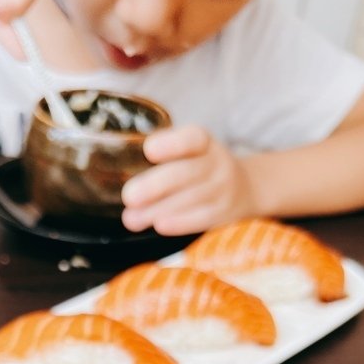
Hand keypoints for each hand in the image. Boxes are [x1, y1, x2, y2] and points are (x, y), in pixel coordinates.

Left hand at [121, 125, 259, 235]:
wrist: (245, 189)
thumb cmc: (200, 169)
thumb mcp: (188, 153)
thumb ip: (162, 158)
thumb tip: (118, 175)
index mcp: (203, 142)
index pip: (192, 138)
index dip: (172, 143)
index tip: (149, 150)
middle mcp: (216, 162)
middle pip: (187, 172)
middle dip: (155, 185)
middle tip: (128, 196)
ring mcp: (222, 189)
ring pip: (190, 199)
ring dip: (157, 210)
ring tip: (131, 219)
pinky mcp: (224, 214)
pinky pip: (201, 218)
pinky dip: (179, 223)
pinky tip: (159, 225)